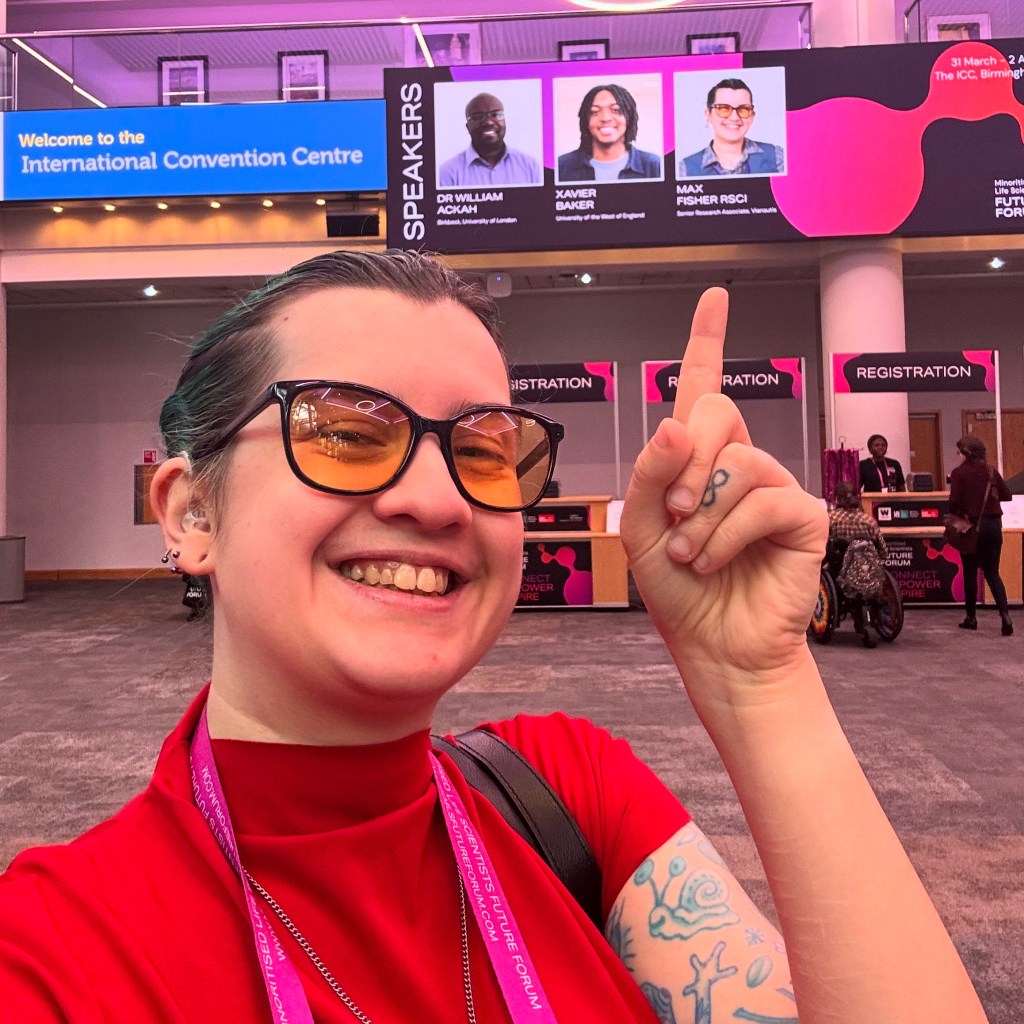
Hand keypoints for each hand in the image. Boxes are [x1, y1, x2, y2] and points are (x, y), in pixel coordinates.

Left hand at [620, 288, 826, 691]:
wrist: (713, 644)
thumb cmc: (676, 587)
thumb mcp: (640, 528)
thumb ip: (649, 473)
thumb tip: (675, 420)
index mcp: (696, 460)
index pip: (703, 389)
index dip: (708, 341)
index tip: (715, 296)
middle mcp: (738, 463)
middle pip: (718, 412)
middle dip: (684, 462)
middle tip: (671, 513)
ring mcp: (774, 487)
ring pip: (737, 461)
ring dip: (700, 513)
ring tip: (689, 552)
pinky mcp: (802, 516)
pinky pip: (763, 499)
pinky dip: (726, 533)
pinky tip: (713, 561)